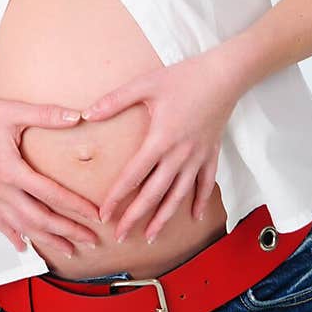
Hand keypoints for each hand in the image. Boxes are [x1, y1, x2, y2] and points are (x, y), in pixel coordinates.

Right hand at [0, 93, 103, 259]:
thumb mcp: (14, 111)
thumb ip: (47, 115)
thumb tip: (78, 117)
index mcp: (11, 170)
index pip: (51, 194)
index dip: (76, 207)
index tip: (96, 216)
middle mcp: (1, 190)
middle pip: (40, 219)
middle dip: (68, 232)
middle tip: (91, 242)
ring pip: (21, 227)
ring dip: (47, 240)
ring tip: (68, 251)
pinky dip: (13, 236)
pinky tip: (24, 246)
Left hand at [78, 49, 241, 242]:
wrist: (224, 75)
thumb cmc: (184, 77)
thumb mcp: (145, 84)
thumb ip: (115, 100)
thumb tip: (87, 113)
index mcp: (160, 139)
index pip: (133, 176)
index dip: (117, 197)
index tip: (104, 215)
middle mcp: (179, 154)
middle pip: (154, 193)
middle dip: (136, 217)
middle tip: (121, 236)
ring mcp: (197, 157)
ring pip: (179, 195)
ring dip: (165, 218)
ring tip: (151, 236)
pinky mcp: (211, 153)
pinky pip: (206, 183)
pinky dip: (200, 201)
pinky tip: (194, 217)